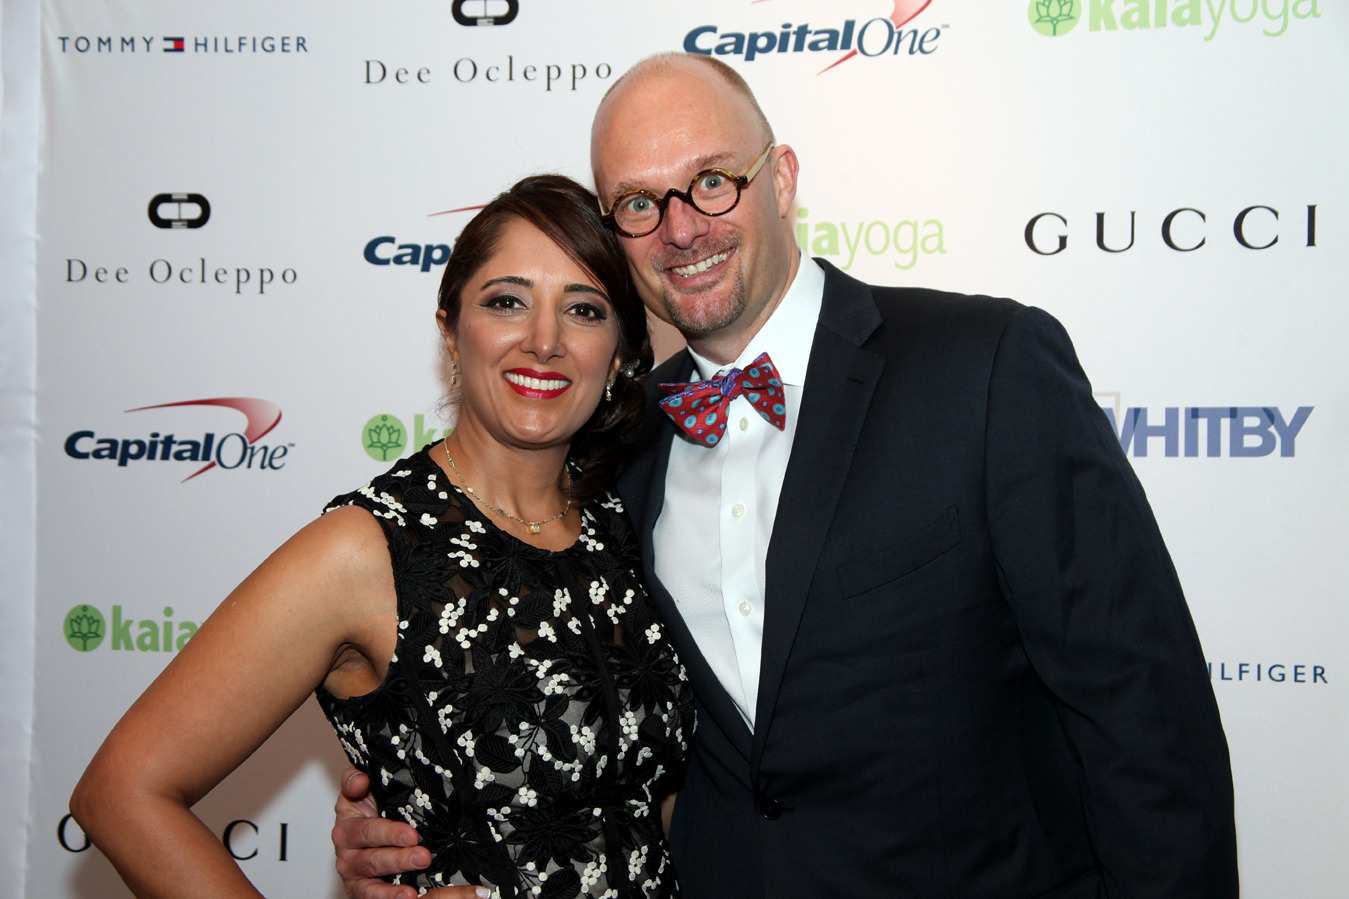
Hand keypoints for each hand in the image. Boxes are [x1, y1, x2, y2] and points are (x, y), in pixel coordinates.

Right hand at [334, 767, 497, 898]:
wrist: (371, 832)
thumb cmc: (372, 808)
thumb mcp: (364, 789)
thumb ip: (357, 779)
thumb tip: (359, 779)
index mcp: (347, 825)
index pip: (365, 829)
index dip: (386, 832)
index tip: (411, 835)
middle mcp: (347, 852)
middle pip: (371, 858)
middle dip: (399, 858)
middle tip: (423, 855)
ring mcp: (354, 875)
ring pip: (373, 881)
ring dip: (397, 880)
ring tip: (419, 875)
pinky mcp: (362, 891)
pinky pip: (372, 898)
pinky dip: (389, 898)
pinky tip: (408, 896)